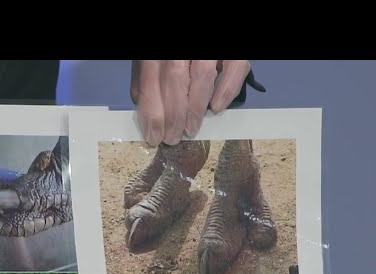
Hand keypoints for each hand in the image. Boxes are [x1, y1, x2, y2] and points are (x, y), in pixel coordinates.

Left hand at [130, 60, 264, 145]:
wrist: (200, 32)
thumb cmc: (170, 58)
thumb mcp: (151, 61)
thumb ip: (145, 79)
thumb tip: (142, 105)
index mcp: (155, 52)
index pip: (150, 83)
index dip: (152, 114)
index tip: (154, 137)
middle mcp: (179, 49)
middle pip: (174, 80)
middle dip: (172, 117)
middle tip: (172, 139)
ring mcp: (207, 49)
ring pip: (202, 75)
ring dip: (194, 109)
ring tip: (190, 131)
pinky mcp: (233, 52)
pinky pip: (233, 68)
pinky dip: (226, 89)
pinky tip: (216, 108)